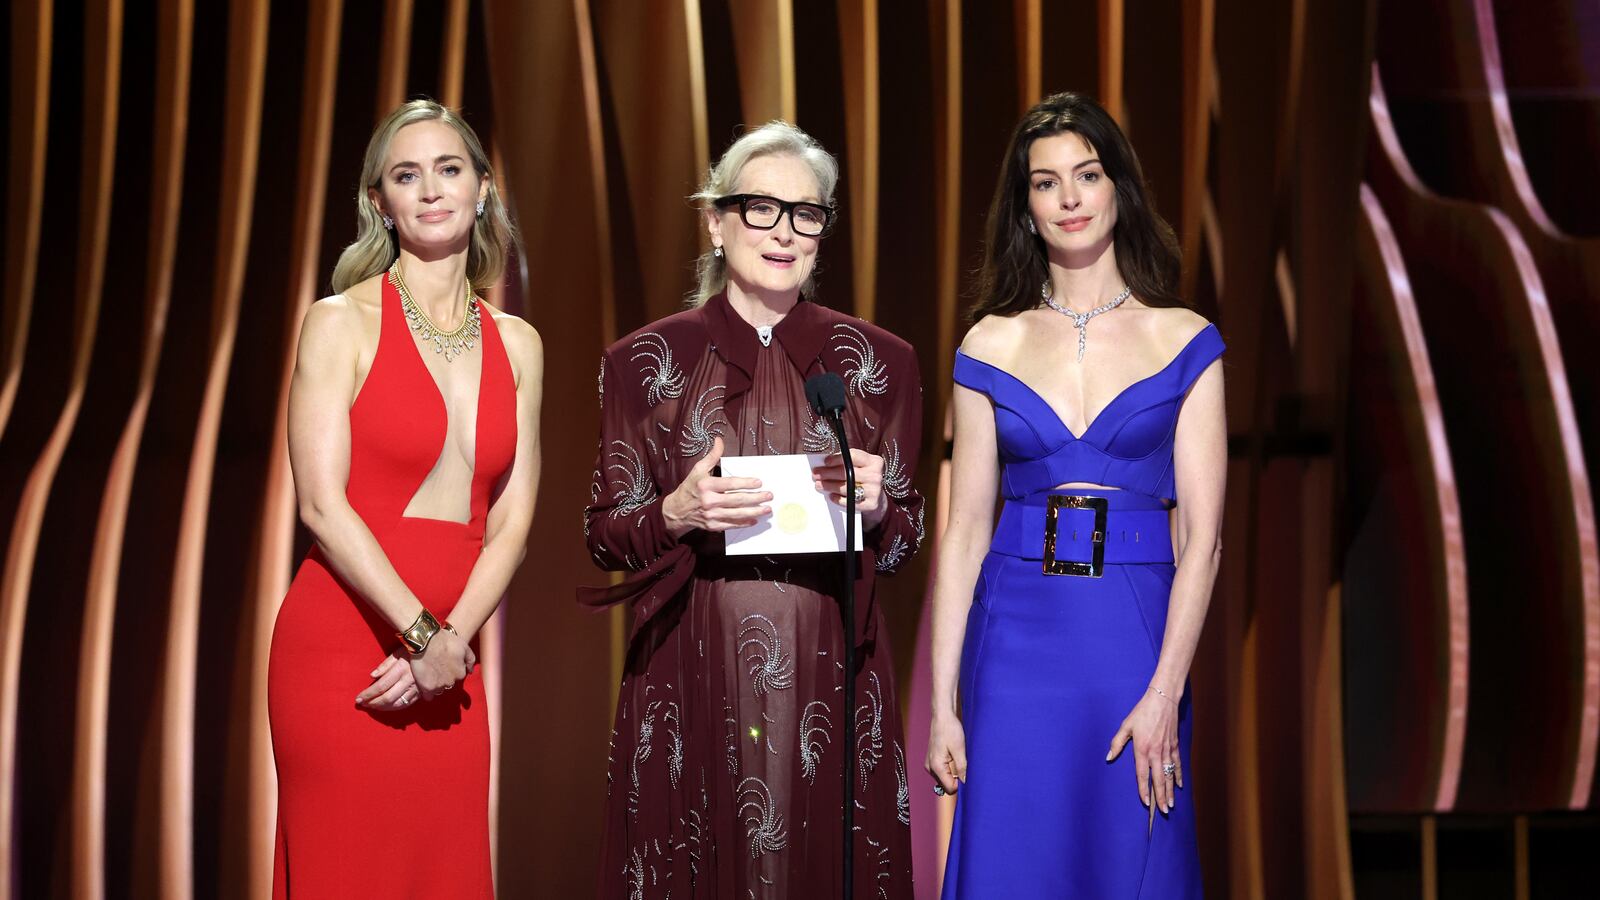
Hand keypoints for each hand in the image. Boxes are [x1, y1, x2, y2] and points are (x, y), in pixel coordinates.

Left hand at [356, 649, 420, 710]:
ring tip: (374, 706)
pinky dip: (397, 707)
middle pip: (388, 698)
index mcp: (400, 669)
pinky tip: (389, 706)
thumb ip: (385, 665)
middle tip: (364, 705)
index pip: (380, 686)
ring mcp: (417, 687)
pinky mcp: (423, 690)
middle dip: (373, 703)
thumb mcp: (397, 652)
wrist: (434, 648)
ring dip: (384, 707)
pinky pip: (409, 703)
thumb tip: (372, 676)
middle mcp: (409, 680)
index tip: (359, 698)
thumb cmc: (413, 648)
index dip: (368, 694)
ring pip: (398, 703)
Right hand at [408, 627, 475, 699]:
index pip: (457, 676)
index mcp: (460, 673)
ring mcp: (439, 686)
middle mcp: (451, 682)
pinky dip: (426, 691)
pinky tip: (423, 684)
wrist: (425, 641)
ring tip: (428, 673)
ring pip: (438, 689)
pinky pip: (428, 696)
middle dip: (443, 677)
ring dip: (435, 684)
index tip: (444, 664)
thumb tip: (470, 671)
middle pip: (447, 683)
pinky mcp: (427, 687)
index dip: (450, 670)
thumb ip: (470, 660)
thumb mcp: (464, 647)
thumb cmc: (445, 641)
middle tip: (435, 667)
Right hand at [662, 436, 771, 538]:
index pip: (730, 484)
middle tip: (769, 495)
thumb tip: (719, 440)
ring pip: (737, 514)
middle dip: (755, 498)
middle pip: (737, 500)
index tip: (759, 482)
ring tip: (767, 509)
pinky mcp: (713, 526)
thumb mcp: (698, 469)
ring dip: (754, 511)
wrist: (677, 510)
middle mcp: (709, 500)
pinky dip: (744, 523)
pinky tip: (754, 519)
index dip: (746, 483)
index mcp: (706, 485)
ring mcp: (711, 515)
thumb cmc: (690, 488)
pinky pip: (731, 525)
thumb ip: (712, 456)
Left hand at [812, 448, 887, 529]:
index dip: (837, 458)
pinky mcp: (871, 504)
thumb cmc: (863, 477)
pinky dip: (839, 499)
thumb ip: (845, 462)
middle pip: (848, 472)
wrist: (877, 496)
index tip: (825, 462)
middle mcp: (876, 475)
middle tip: (816, 474)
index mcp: (874, 461)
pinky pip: (851, 502)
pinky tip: (831, 496)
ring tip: (819, 485)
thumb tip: (824, 463)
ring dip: (830, 486)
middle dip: (828, 473)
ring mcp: (875, 490)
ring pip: (847, 487)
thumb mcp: (859, 466)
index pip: (853, 456)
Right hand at [925, 712, 967, 795]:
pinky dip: (952, 765)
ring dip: (955, 770)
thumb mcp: (959, 750)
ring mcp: (931, 764)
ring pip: (946, 777)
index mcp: (935, 767)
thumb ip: (962, 769)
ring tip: (957, 755)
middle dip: (957, 776)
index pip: (950, 788)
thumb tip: (965, 783)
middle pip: (947, 784)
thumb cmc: (950, 730)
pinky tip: (954, 754)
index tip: (966, 771)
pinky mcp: (934, 760)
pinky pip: (945, 770)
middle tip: (962, 760)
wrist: (943, 716)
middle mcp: (930, 768)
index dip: (960, 783)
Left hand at [1106, 687, 1182, 814]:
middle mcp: (1156, 753)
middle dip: (1161, 797)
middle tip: (1163, 811)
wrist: (1163, 700)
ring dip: (1170, 791)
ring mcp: (1168, 750)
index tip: (1146, 803)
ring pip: (1169, 775)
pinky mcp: (1175, 746)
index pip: (1143, 775)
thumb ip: (1117, 743)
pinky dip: (1178, 776)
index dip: (1144, 790)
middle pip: (1159, 779)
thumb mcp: (1126, 726)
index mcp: (1142, 749)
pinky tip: (1179, 786)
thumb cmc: (1142, 712)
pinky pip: (1177, 765)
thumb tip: (1108, 757)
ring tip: (1171, 804)